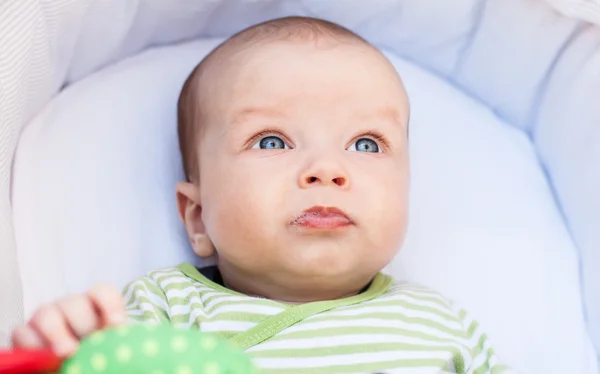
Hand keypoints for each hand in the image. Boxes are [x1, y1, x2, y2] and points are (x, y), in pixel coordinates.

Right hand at [11, 284, 125, 356]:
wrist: (70, 366)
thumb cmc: (92, 354)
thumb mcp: (107, 346)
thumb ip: (114, 340)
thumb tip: (123, 337)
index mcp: (96, 307)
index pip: (103, 292)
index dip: (110, 304)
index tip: (117, 324)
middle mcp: (70, 307)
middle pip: (76, 304)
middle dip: (83, 324)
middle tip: (89, 343)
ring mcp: (46, 317)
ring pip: (47, 314)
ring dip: (57, 333)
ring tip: (67, 352)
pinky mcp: (24, 333)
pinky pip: (23, 332)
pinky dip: (32, 345)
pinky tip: (44, 359)